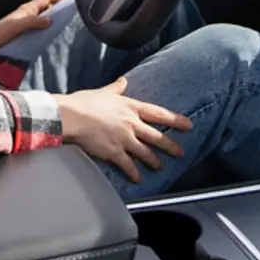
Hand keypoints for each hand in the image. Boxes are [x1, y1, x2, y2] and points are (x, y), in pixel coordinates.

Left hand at [0, 0, 67, 53]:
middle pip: (46, 6)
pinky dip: (46, 26)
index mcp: (27, 9)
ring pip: (43, 15)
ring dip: (53, 16)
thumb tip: (50, 20)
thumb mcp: (18, 25)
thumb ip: (34, 21)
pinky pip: (38, 25)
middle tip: (72, 9)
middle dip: (59, 5)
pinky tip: (49, 33)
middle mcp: (26, 13)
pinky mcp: (21, 31)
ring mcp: (23, 22)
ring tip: (65, 21)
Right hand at [53, 77, 193, 183]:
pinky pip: (128, 165)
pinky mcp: (114, 152)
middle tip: (180, 152)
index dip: (175, 119)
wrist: (72, 116)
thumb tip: (124, 81)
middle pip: (156, 136)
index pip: (158, 113)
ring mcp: (124, 139)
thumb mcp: (104, 92)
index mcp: (130, 107)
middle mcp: (131, 124)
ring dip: (154, 161)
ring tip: (160, 167)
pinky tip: (138, 179)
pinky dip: (134, 173)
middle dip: (170, 145)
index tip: (188, 124)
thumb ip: (116, 88)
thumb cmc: (85, 102)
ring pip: (145, 152)